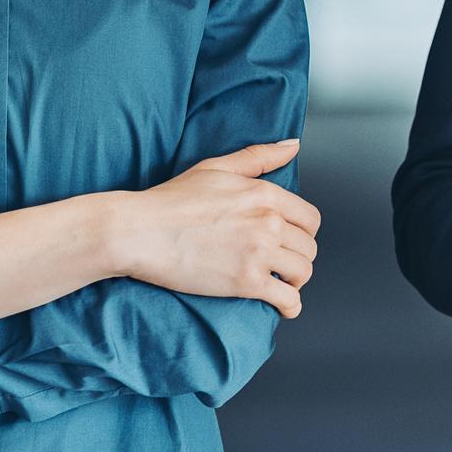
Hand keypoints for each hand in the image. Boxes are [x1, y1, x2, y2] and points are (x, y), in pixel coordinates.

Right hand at [117, 140, 321, 319]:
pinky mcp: (246, 282)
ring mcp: (259, 253)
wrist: (141, 231)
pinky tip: (284, 307)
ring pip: (302, 273)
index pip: (310, 218)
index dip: (303, 232)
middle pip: (308, 247)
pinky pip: (288, 299)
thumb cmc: (172, 199)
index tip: (291, 241)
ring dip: (295, 281)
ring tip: (281, 283)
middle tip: (283, 264)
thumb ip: (258, 156)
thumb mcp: (217, 167)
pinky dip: (291, 306)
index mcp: (264, 194)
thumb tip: (292, 145)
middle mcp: (268, 222)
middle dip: (298, 257)